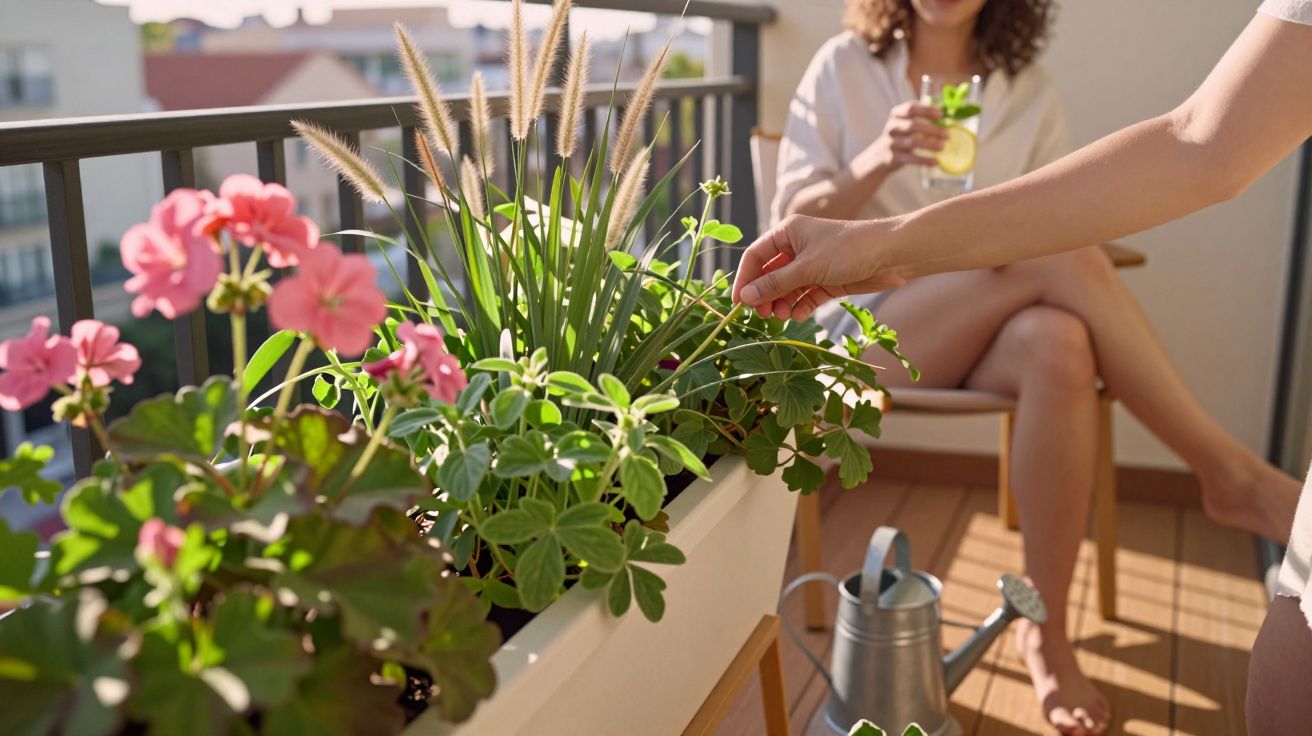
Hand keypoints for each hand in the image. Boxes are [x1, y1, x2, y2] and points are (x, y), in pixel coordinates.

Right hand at [732, 214, 905, 320]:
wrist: (892, 254)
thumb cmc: (848, 250)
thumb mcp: (807, 267)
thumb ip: (775, 283)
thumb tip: (746, 297)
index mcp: (788, 233)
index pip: (755, 256)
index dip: (745, 279)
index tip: (738, 303)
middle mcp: (797, 247)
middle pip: (770, 274)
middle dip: (764, 294)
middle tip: (761, 314)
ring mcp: (812, 265)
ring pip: (787, 287)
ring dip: (781, 302)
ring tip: (782, 316)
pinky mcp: (827, 280)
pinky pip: (805, 295)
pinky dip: (800, 306)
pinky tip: (797, 315)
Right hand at [857, 101, 945, 176]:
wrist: (878, 157)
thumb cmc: (899, 137)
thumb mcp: (905, 123)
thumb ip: (921, 116)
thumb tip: (946, 112)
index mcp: (896, 115)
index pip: (911, 108)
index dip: (926, 110)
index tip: (941, 114)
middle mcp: (892, 127)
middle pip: (913, 125)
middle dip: (931, 130)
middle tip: (947, 134)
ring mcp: (891, 142)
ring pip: (912, 142)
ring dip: (929, 145)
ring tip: (943, 147)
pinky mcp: (892, 157)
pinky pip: (910, 159)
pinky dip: (924, 160)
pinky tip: (935, 162)